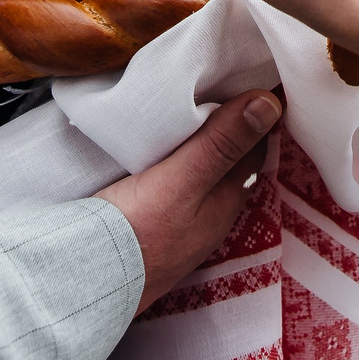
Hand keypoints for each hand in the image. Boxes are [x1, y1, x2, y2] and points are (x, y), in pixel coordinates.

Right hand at [96, 89, 282, 308]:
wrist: (87, 282)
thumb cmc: (136, 231)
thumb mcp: (181, 181)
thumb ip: (221, 145)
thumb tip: (271, 104)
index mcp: (225, 202)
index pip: (254, 148)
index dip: (253, 113)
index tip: (247, 77)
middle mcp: (211, 217)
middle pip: (231, 162)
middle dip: (232, 126)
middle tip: (221, 83)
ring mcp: (183, 226)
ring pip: (205, 175)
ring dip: (205, 145)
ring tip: (193, 107)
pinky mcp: (154, 228)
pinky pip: (179, 187)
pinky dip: (179, 162)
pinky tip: (163, 152)